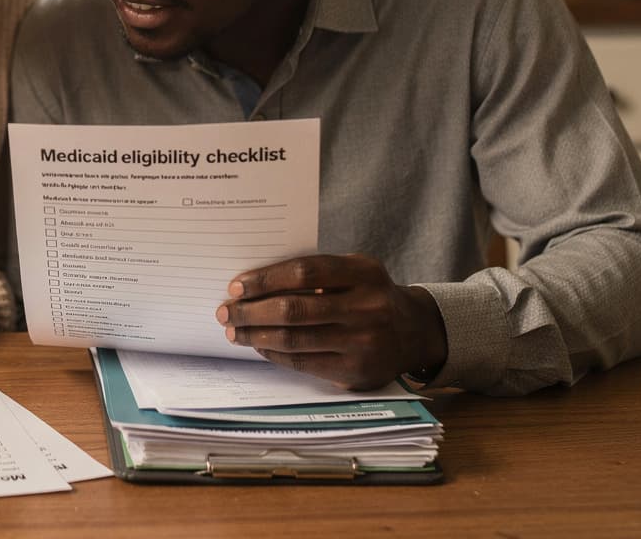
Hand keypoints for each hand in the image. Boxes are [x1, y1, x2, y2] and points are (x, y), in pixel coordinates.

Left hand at [215, 254, 447, 389]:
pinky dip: (274, 354)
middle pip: (294, 309)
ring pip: (294, 340)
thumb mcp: (356, 270)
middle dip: (251, 311)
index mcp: (364, 273)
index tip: (237, 285)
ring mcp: (363, 342)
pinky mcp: (356, 370)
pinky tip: (259, 346)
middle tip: (225, 311)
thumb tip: (255, 282)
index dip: (266, 279)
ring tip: (234, 331)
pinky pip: (303, 363)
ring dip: (255, 335)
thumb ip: (317, 272)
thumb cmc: (369, 294)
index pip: (305, 272)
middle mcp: (367, 307)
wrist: (414, 332)